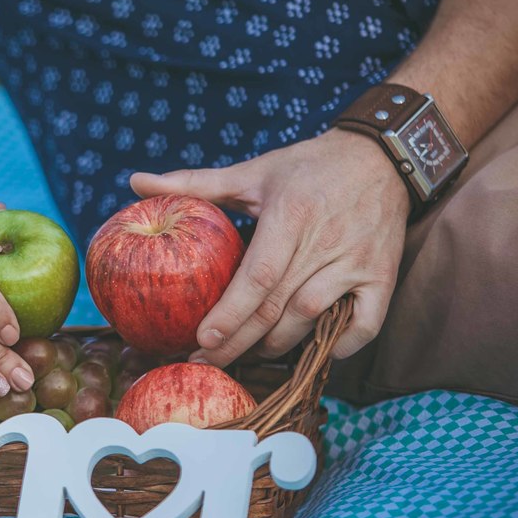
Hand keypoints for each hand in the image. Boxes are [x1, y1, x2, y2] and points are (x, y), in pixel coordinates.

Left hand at [130, 129, 408, 365]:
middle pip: (278, 307)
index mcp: (291, 215)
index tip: (201, 339)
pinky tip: (312, 353)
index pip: (257, 276)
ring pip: (313, 319)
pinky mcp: (383, 275)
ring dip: (278, 345)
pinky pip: (366, 325)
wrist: (383, 157)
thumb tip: (134, 182)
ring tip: (247, 354)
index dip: (229, 313)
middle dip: (239, 342)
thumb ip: (194, 182)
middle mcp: (326, 242)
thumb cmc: (308, 167)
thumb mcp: (253, 171)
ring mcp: (358, 262)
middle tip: (206, 361)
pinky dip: (340, 345)